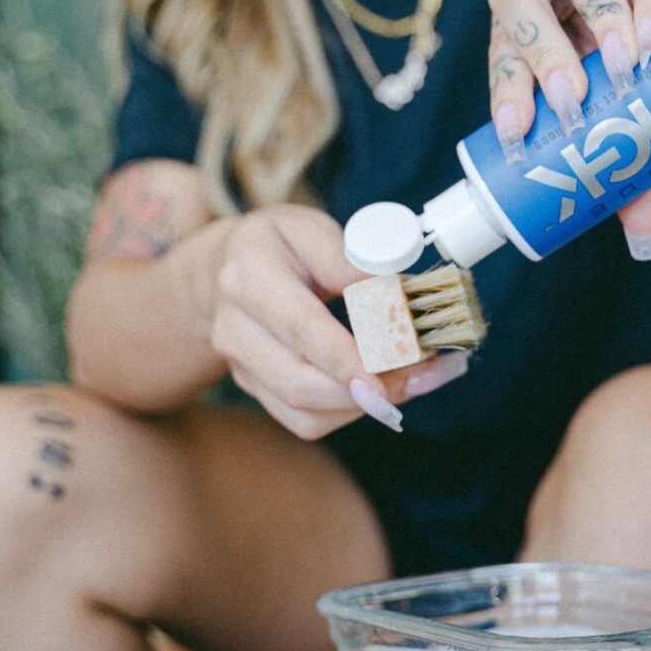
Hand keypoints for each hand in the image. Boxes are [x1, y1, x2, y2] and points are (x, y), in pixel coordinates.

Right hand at [209, 205, 465, 437]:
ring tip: (411, 379)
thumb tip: (386, 291)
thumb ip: (345, 259)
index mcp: (248, 277)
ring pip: (305, 412)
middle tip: (419, 373)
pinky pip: (306, 421)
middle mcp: (234, 328)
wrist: (231, 266)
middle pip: (299, 383)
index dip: (344, 357)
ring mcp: (241, 365)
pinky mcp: (255, 389)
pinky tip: (381, 390)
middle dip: (364, 389)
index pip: (300, 326)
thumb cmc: (282, 244)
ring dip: (364, 405)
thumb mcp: (311, 229)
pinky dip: (351, 412)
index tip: (384, 375)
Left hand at [486, 0, 650, 258]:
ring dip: (596, 16)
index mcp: (525, 3)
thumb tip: (643, 236)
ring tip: (625, 67)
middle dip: (542, 55)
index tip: (519, 135)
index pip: (504, 48)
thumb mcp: (635, 92)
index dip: (507, 89)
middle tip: (573, 105)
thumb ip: (633, 151)